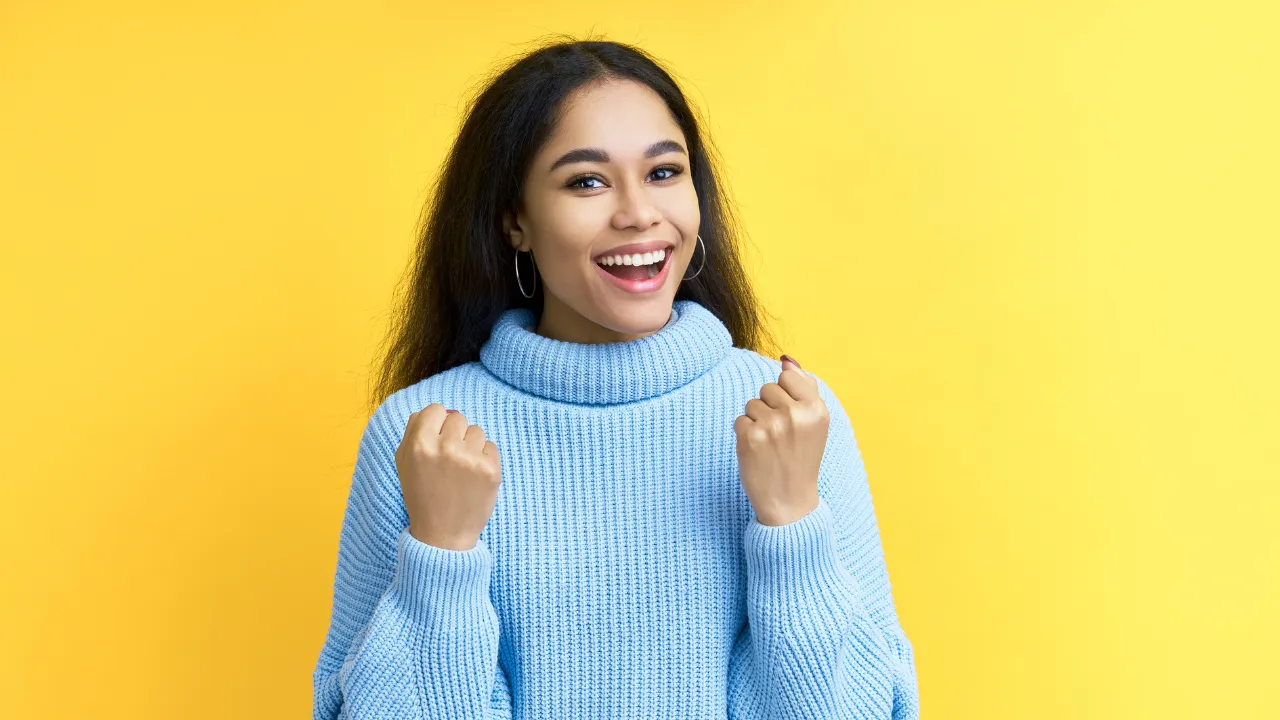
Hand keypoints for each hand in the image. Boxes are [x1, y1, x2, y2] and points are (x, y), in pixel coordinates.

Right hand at [395, 403, 501, 550]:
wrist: (443, 535)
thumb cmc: (422, 496)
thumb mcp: (404, 463)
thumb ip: (413, 431)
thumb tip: (432, 411)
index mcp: (419, 444)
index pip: (435, 409)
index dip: (436, 423)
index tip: (437, 440)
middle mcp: (445, 447)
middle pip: (458, 417)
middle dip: (454, 434)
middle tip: (449, 459)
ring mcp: (470, 458)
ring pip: (476, 430)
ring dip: (471, 446)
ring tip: (461, 470)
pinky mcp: (491, 469)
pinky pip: (491, 447)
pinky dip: (484, 459)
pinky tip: (473, 478)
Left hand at [733, 355, 829, 525]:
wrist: (790, 501)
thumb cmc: (801, 458)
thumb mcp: (816, 423)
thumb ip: (806, 388)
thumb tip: (786, 361)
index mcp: (817, 409)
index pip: (787, 376)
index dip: (786, 396)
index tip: (792, 418)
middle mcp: (796, 415)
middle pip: (767, 387)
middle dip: (770, 407)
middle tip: (781, 435)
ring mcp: (772, 426)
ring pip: (751, 403)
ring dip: (756, 421)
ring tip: (770, 444)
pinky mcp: (750, 438)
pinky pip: (739, 420)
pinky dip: (744, 435)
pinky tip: (758, 452)